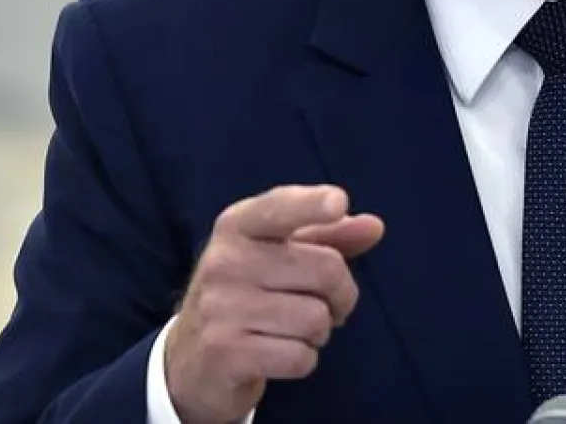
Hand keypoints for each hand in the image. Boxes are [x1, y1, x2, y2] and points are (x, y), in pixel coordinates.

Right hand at [164, 184, 384, 423]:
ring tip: (293, 330)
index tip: (338, 203)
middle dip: (342, 295)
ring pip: (317, 318)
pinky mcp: (224, 352)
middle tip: (326, 306)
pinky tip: (279, 354)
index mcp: (238, 226)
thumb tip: (374, 226)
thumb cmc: (249, 296)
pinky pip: (300, 356)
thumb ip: (327, 237)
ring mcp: (221, 307)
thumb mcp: (279, 256)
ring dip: (318, 332)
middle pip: (326, 269)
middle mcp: (225, 260)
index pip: (279, 207)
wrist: (191, 361)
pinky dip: (303, 360)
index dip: (312, 204)